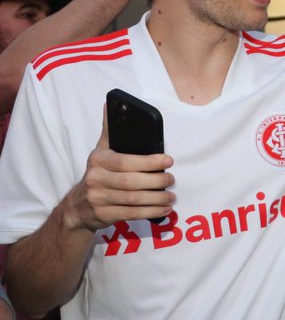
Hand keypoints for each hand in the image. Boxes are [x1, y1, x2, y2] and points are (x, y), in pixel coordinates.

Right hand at [65, 108, 173, 231]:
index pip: (126, 161)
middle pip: (131, 182)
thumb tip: (109, 103)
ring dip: (157, 199)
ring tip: (171, 196)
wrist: (78, 206)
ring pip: (133, 200)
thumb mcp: (100, 152)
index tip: (169, 160)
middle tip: (172, 180)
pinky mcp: (103, 215)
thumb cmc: (98, 174)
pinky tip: (164, 209)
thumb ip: (109, 131)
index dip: (149, 162)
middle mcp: (95, 179)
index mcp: (98, 160)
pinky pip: (131, 213)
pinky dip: (151, 212)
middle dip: (157, 181)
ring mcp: (98, 199)